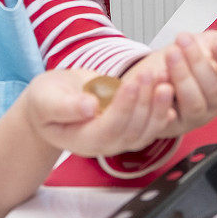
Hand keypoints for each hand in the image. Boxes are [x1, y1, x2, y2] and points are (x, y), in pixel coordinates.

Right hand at [23, 67, 174, 157]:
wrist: (52, 101)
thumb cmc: (46, 100)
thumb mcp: (46, 100)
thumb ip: (65, 106)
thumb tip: (89, 107)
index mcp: (82, 140)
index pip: (109, 128)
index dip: (122, 107)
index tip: (131, 82)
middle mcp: (104, 143)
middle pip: (132, 130)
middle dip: (144, 101)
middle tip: (151, 74)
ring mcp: (118, 136)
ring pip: (145, 130)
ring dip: (158, 105)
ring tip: (164, 79)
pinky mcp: (129, 125)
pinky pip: (150, 124)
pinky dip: (163, 110)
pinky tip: (170, 93)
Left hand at [126, 29, 216, 137]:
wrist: (157, 72)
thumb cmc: (188, 59)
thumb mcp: (210, 44)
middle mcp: (213, 104)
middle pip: (213, 90)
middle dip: (198, 63)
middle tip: (184, 40)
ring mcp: (192, 117)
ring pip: (193, 103)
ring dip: (182, 77)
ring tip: (171, 54)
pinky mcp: (169, 125)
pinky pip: (166, 118)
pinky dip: (162, 102)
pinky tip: (158, 82)